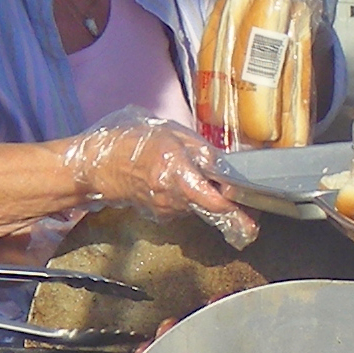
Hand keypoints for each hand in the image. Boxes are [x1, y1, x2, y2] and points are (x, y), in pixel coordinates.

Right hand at [62, 112, 258, 248]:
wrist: (101, 166)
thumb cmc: (135, 145)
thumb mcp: (173, 136)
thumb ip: (202, 153)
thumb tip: (225, 168)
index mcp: (178, 176)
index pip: (214, 202)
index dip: (235, 210)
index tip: (252, 216)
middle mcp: (174, 199)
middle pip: (211, 208)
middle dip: (228, 204)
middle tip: (242, 198)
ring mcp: (167, 211)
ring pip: (199, 208)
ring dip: (207, 197)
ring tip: (199, 178)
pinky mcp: (162, 215)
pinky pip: (186, 208)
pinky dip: (190, 198)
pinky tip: (180, 183)